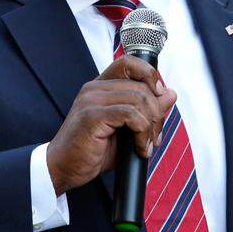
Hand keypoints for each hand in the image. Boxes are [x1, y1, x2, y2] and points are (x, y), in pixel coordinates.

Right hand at [46, 55, 175, 195]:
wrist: (63, 169)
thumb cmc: (91, 151)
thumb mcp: (126, 130)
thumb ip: (146, 111)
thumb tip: (169, 93)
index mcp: (100, 87)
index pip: (130, 62)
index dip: (150, 74)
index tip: (160, 95)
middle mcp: (94, 89)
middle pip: (141, 86)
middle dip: (156, 113)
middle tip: (154, 136)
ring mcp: (91, 101)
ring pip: (139, 99)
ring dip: (150, 126)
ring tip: (146, 144)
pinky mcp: (92, 116)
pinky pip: (130, 115)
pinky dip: (142, 133)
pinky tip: (139, 148)